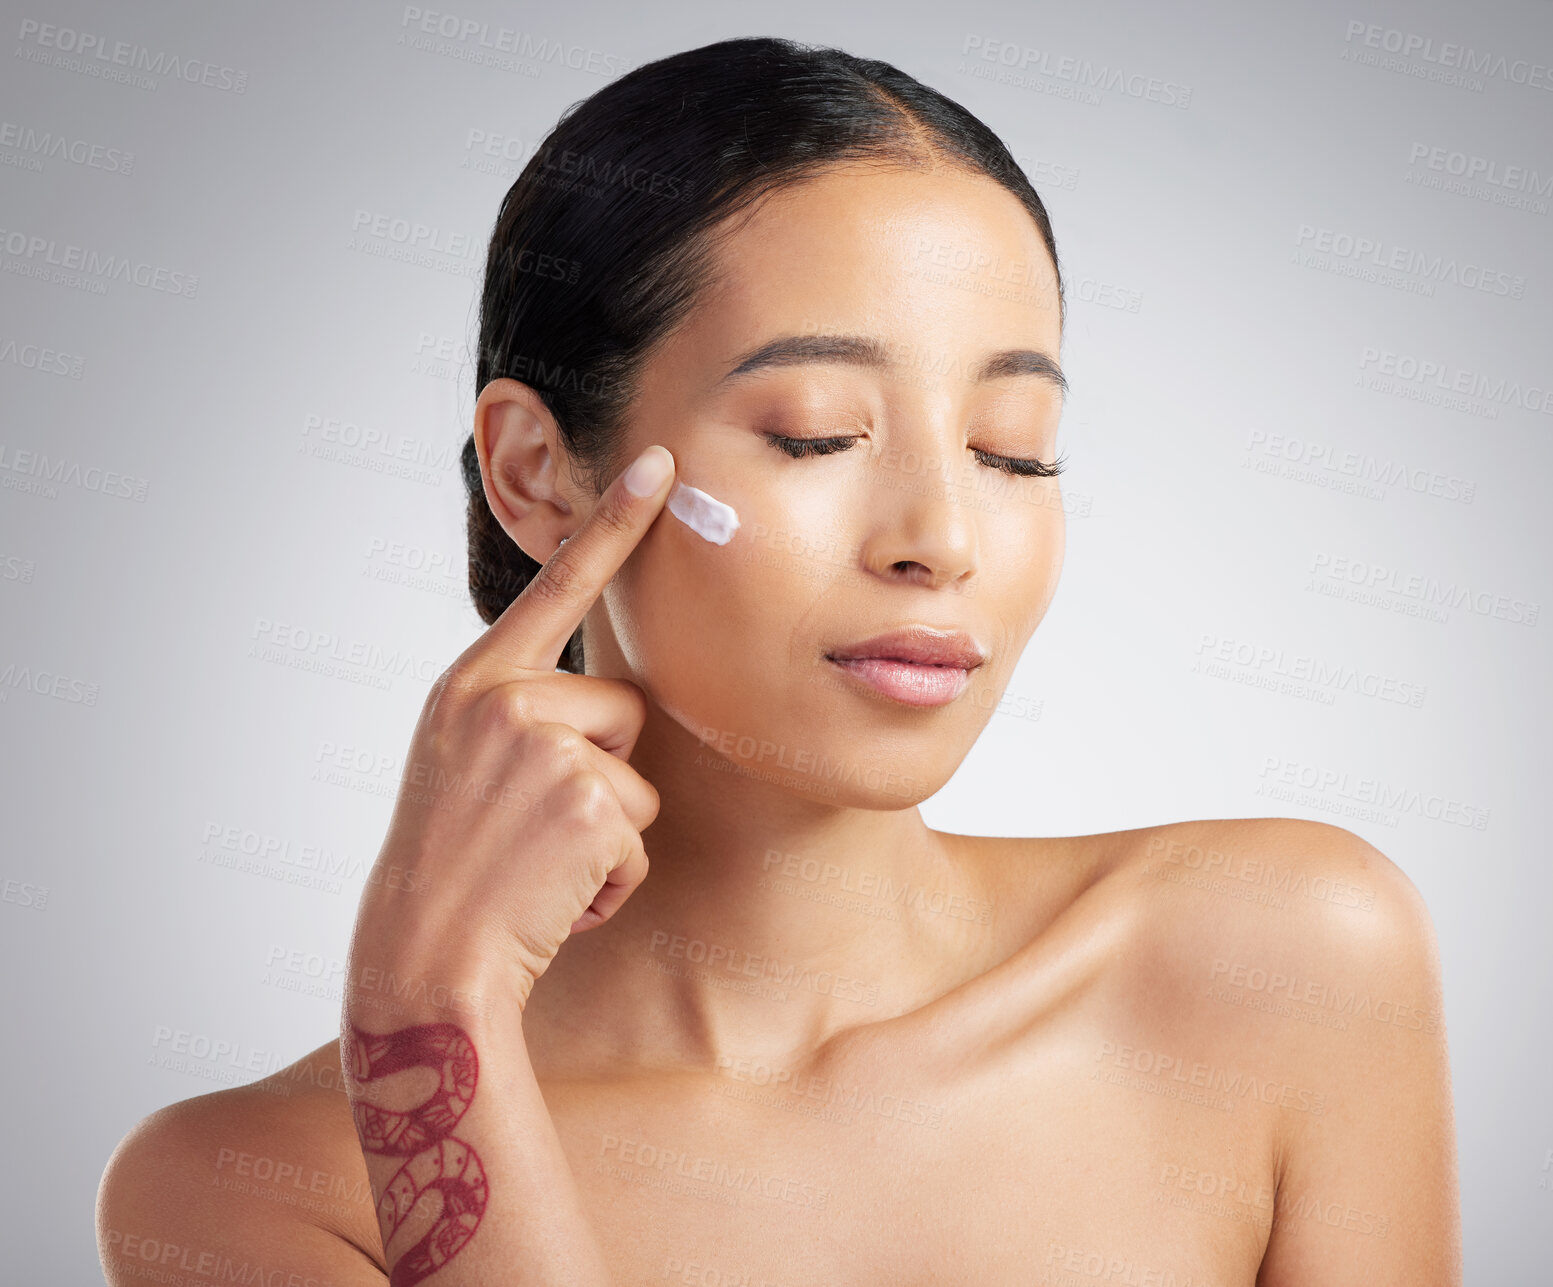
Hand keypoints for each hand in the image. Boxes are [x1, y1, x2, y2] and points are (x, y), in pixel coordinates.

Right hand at [347, 443, 676, 1009]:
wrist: (420, 966)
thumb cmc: (452, 873)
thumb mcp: (463, 767)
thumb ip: (521, 717)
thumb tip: (607, 703)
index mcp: (471, 685)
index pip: (556, 588)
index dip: (613, 522)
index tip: (662, 463)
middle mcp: (503, 700)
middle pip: (623, 709)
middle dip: (602, 775)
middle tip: (531, 832)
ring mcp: (543, 745)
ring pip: (638, 775)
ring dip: (606, 834)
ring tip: (538, 867)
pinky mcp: (587, 799)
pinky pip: (640, 834)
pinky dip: (612, 879)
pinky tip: (556, 897)